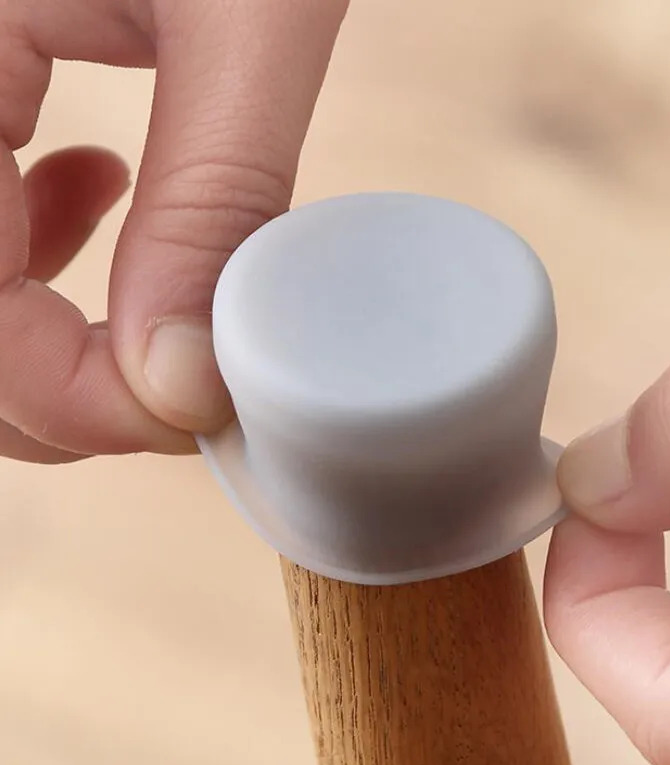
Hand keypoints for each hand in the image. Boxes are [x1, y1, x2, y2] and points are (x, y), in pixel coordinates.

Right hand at [0, 0, 346, 462]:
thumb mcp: (244, 7)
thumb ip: (214, 202)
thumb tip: (187, 384)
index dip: (63, 403)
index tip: (186, 416)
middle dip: (48, 383)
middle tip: (169, 376)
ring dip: (29, 319)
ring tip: (141, 278)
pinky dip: (15, 229)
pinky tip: (87, 179)